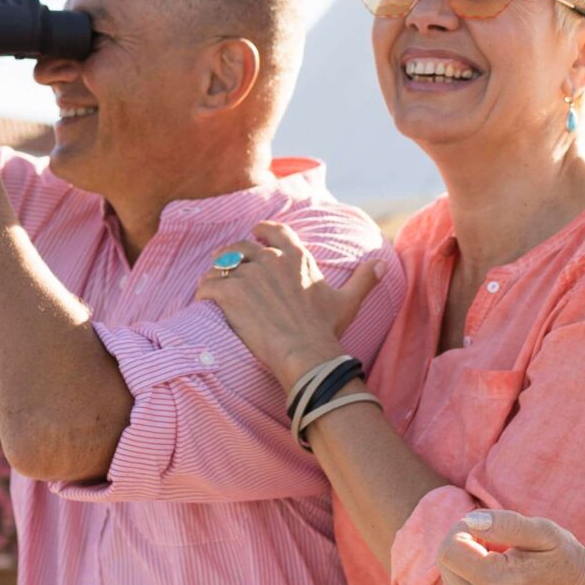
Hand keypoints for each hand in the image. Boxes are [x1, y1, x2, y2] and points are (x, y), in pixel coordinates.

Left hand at [195, 220, 385, 382]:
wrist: (304, 353)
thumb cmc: (325, 330)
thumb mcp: (348, 301)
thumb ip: (364, 279)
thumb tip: (382, 263)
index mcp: (297, 257)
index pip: (276, 231)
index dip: (263, 230)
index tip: (256, 232)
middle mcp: (271, 259)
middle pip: (243, 246)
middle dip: (233, 252)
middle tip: (225, 261)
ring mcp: (249, 275)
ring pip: (223, 265)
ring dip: (216, 272)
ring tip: (211, 282)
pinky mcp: (229, 293)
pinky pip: (208, 285)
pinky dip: (204, 291)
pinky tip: (202, 300)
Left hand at [436, 508, 584, 584]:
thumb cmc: (564, 560)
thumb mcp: (544, 532)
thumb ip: (505, 524)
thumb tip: (469, 521)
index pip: (448, 550)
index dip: (461, 530)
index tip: (486, 528)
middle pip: (445, 564)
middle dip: (464, 545)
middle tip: (496, 543)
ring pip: (449, 579)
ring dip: (468, 563)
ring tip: (500, 561)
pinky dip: (472, 581)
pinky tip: (498, 579)